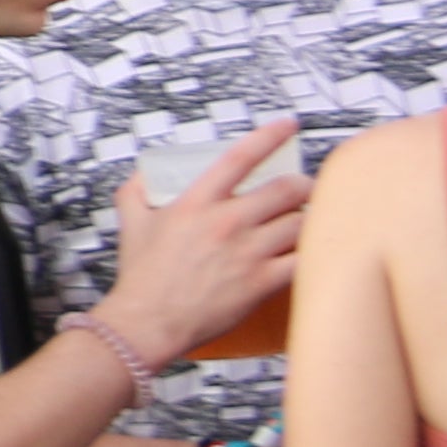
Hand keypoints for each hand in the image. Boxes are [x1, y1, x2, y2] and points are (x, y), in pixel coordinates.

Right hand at [107, 119, 303, 361]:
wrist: (148, 321)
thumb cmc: (142, 276)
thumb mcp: (131, 224)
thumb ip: (136, 192)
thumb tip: (144, 174)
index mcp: (196, 203)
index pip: (240, 157)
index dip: (270, 136)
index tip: (288, 125)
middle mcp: (227, 222)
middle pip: (286, 189)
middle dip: (302, 185)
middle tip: (303, 189)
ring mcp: (248, 252)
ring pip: (302, 223)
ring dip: (309, 219)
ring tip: (309, 220)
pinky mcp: (263, 281)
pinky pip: (304, 260)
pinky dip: (315, 253)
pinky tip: (315, 252)